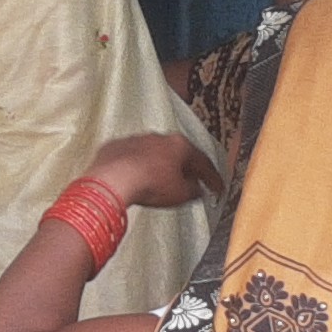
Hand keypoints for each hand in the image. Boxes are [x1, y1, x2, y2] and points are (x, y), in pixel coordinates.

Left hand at [84, 130, 214, 211]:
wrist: (114, 179)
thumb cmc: (149, 184)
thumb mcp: (181, 194)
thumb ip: (193, 190)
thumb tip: (196, 190)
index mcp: (180, 145)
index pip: (203, 162)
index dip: (212, 178)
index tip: (217, 187)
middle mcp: (159, 137)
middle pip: (178, 154)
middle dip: (185, 169)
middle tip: (191, 183)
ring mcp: (136, 140)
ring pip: (153, 153)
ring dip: (160, 167)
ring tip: (162, 183)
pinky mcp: (117, 147)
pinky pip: (131, 157)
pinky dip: (137, 167)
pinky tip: (137, 179)